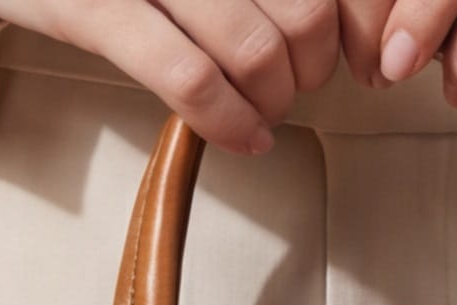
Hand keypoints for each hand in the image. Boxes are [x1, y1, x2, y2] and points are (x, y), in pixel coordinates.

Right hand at [0, 0, 339, 153]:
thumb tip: (328, 25)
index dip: (357, 26)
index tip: (349, 57)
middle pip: (307, 13)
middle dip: (310, 70)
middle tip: (287, 84)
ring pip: (260, 50)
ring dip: (272, 102)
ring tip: (258, 110)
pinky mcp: (100, 8)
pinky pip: (191, 79)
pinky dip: (230, 123)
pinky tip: (245, 139)